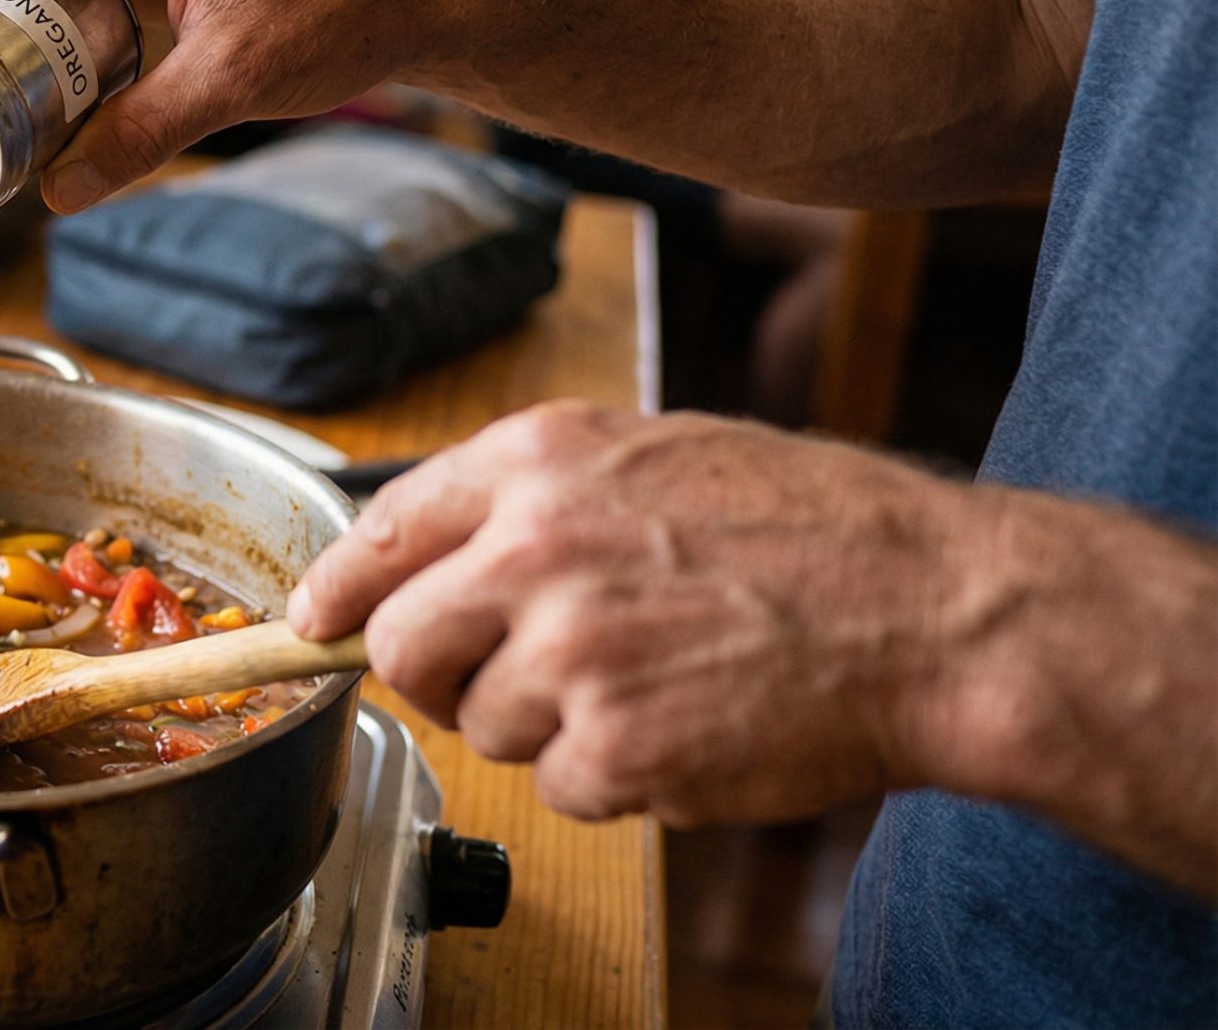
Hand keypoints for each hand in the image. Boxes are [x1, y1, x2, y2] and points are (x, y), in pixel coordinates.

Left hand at [287, 401, 1005, 826]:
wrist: (932, 609)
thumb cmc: (811, 530)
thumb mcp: (652, 457)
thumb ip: (530, 500)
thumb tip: (422, 557)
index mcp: (537, 460)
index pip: (379, 529)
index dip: (337, 590)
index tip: (313, 621)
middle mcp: (534, 546)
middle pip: (401, 647)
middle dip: (445, 675)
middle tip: (524, 675)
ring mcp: (569, 648)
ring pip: (487, 726)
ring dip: (555, 727)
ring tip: (656, 679)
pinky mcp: (612, 742)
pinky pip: (565, 788)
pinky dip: (619, 779)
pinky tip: (688, 726)